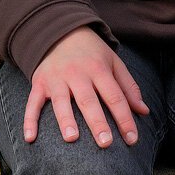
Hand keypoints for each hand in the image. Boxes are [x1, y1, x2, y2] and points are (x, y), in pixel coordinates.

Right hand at [25, 27, 149, 147]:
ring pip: (61, 101)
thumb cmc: (92, 52)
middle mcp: (77, 74)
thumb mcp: (113, 62)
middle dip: (97, 122)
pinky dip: (29, 120)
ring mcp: (56, 79)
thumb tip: (144, 112)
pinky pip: (33, 103)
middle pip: (89, 100)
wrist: (60, 31)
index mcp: (99, 69)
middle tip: (106, 143)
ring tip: (71, 138)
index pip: (114, 96)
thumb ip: (129, 87)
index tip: (132, 139)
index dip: (124, 118)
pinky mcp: (39, 83)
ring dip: (65, 119)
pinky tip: (30, 138)